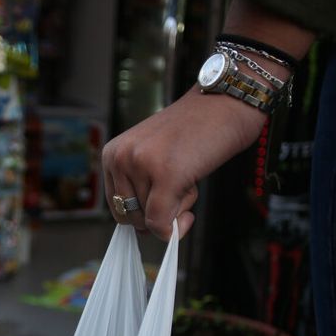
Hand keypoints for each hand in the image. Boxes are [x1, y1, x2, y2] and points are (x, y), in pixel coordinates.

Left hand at [101, 89, 267, 240]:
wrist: (224, 105)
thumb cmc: (193, 132)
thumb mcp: (153, 155)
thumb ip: (141, 188)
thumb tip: (143, 230)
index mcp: (112, 153)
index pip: (115, 206)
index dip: (141, 214)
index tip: (161, 204)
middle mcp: (120, 157)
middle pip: (129, 217)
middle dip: (157, 214)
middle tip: (179, 190)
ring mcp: (142, 165)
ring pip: (148, 221)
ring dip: (174, 211)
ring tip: (188, 180)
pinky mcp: (166, 175)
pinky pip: (160, 222)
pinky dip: (175, 228)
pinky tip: (190, 212)